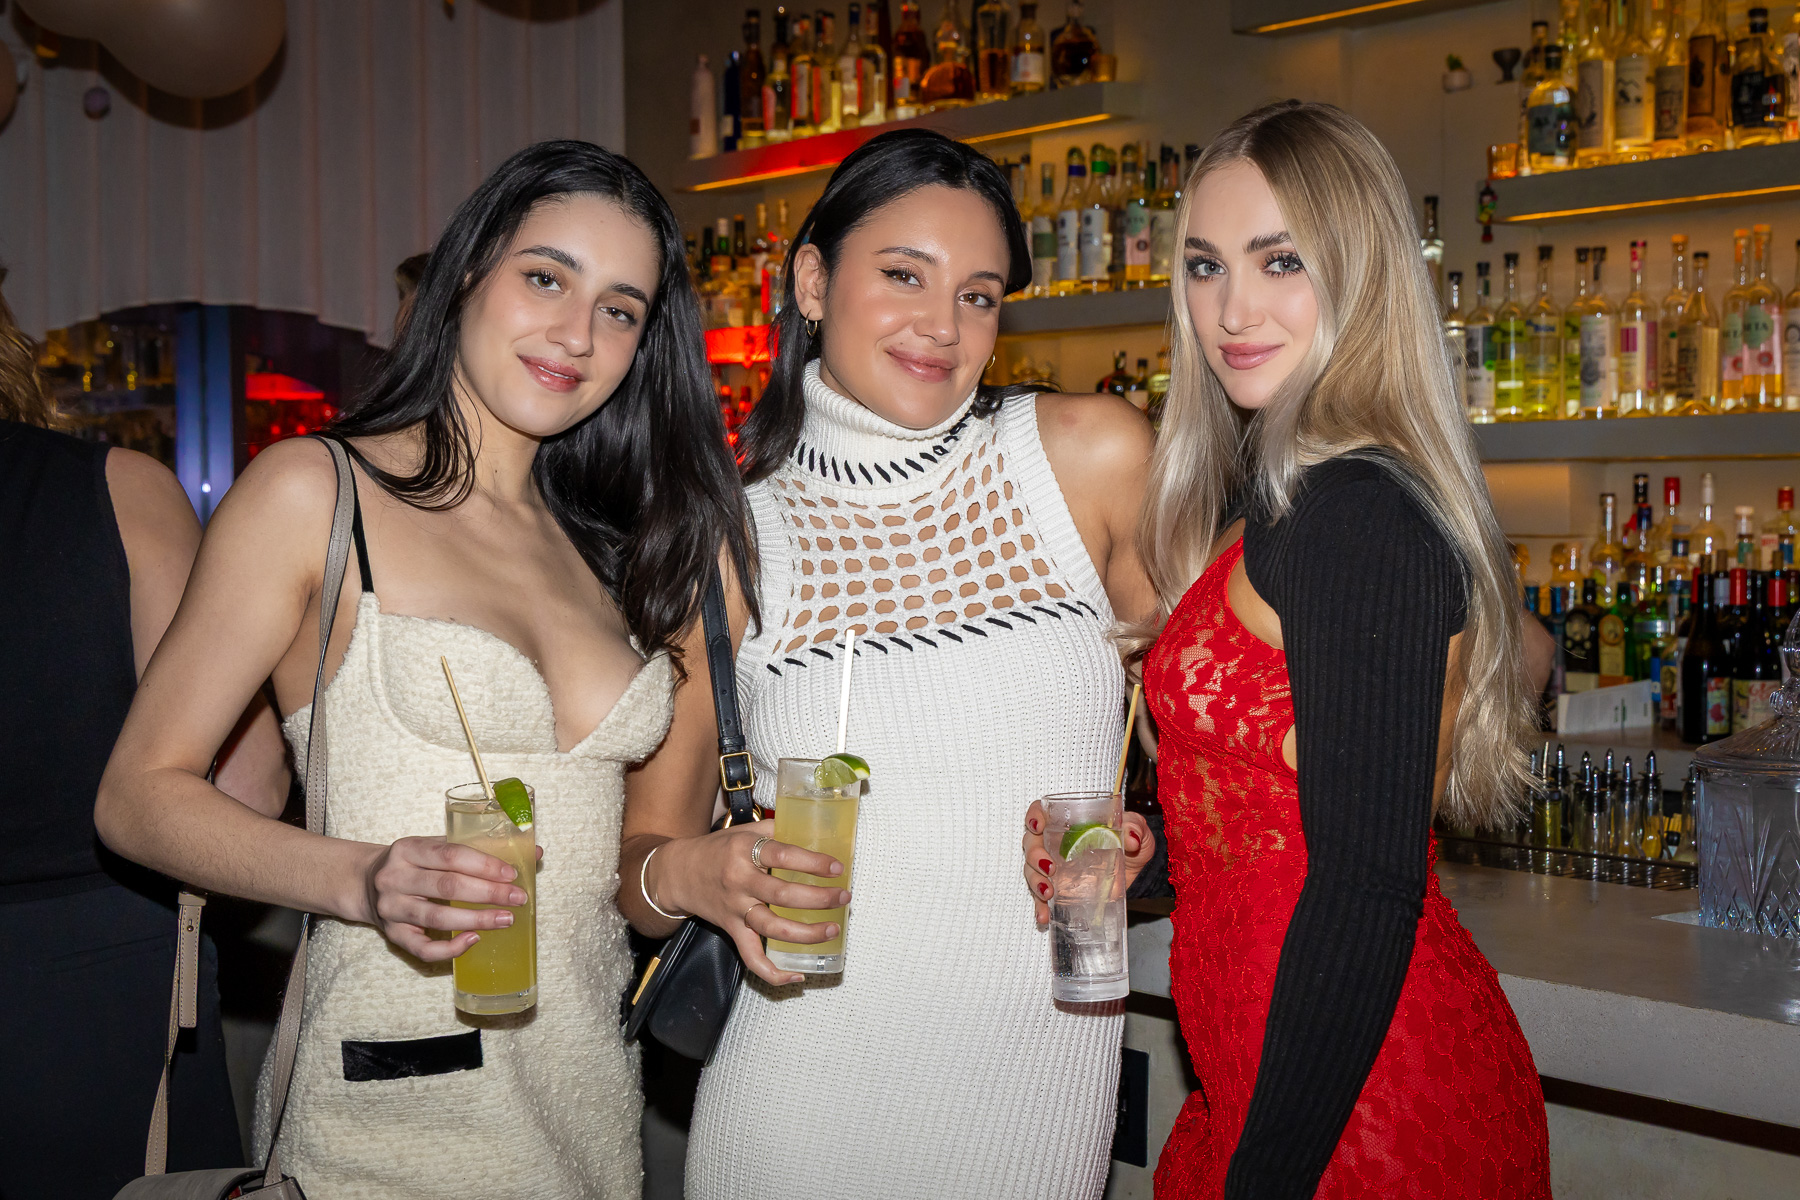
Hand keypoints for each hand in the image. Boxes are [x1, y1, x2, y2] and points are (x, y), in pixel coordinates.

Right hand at [357, 835, 531, 961]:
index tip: (512, 874)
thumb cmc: (413, 864)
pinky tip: (474, 939)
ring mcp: (391, 908)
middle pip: (447, 886)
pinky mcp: (392, 935)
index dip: (484, 865)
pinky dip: (450, 947)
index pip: (451, 854)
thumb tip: (533, 852)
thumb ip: (478, 849)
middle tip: (518, 898)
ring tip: (506, 919)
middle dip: (488, 893)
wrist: (364, 883)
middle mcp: (395, 877)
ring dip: (476, 920)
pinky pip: (423, 948)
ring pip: (437, 917)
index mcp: (408, 849)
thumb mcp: (435, 847)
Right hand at [650, 820, 850, 985]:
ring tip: (831, 930)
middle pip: (783, 894)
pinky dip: (773, 972)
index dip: (814, 863)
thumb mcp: (744, 832)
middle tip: (843, 898)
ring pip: (772, 927)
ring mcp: (735, 909)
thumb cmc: (717, 849)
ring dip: (806, 933)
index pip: (784, 856)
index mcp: (745, 851)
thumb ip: (776, 831)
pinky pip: (751, 957)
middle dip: (819, 898)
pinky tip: (797, 976)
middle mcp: (740, 881)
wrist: (677, 873)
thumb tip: (815, 832)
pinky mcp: (731, 930)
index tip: (838, 868)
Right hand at [1021, 802, 1155, 928]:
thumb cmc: (1129, 843)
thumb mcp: (1136, 831)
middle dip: (1034, 856)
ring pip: (1032, 870)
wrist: (1132, 870)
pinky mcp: (1059, 889)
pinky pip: (1042, 897)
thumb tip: (1132, 837)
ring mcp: (1054, 867)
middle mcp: (1056, 842)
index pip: (1042, 812)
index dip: (1034, 816)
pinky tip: (1043, 915)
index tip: (1037, 825)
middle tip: (1048, 868)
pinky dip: (1040, 906)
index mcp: (1069, 822)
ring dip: (1035, 881)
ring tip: (1048, 892)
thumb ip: (1135, 827)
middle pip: (1032, 843)